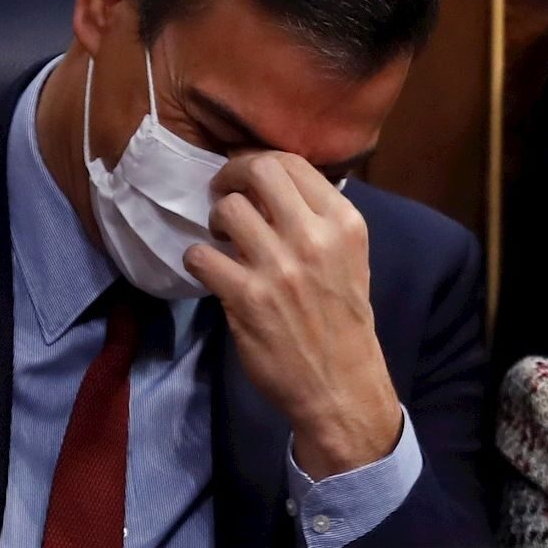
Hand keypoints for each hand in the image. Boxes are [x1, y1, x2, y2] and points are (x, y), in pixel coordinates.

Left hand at [183, 151, 401, 478]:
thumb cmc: (343, 320)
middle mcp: (314, 238)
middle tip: (224, 193)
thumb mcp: (349, 258)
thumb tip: (270, 185)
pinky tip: (210, 269)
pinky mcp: (246, 298)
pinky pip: (201, 255)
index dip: (257, 161)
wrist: (341, 385)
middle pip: (259, 171)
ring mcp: (279, 268)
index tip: (245, 177)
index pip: (292, 163)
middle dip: (232, 176)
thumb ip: (318, 219)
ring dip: (216, 219)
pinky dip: (198, 258)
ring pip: (228, 209)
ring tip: (222, 237)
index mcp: (344, 224)